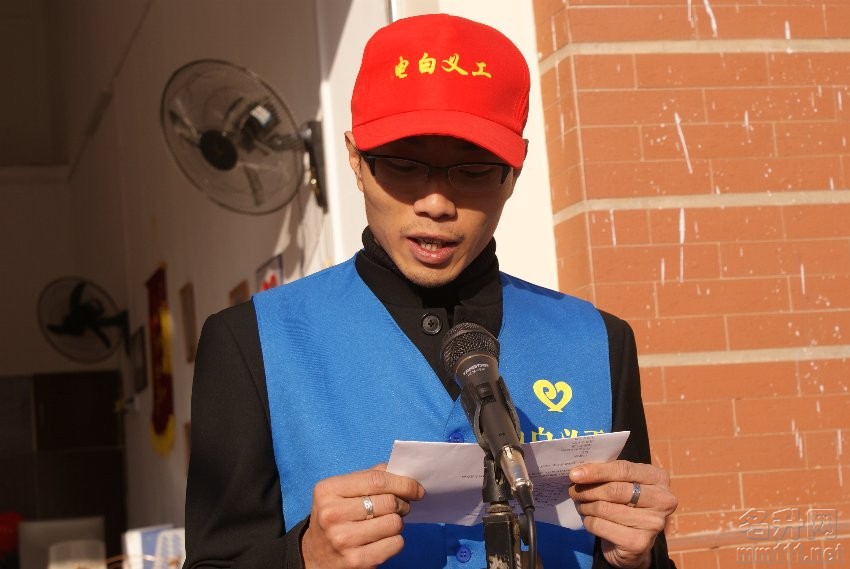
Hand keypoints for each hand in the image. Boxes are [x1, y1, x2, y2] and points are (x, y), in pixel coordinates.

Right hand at [301, 464, 424, 568]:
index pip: (376, 480)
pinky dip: (395, 540)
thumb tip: (402, 472)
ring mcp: (343, 540)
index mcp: (328, 491)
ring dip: (397, 522)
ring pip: (394, 523)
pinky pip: (395, 544)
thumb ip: (368, 477)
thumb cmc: (335, 516)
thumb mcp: (341, 491)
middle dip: (402, 503)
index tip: (416, 488)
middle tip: (400, 506)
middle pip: (388, 502)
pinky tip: (382, 539)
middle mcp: (332, 515)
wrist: (315, 555)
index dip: (403, 483)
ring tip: (387, 523)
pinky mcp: (357, 561)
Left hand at [569, 460, 676, 568]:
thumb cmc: (626, 505)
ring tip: (582, 505)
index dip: (596, 471)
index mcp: (658, 478)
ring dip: (586, 506)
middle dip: (588, 490)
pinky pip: (601, 526)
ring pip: (604, 508)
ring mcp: (653, 523)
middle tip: (573, 491)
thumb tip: (578, 471)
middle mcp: (662, 500)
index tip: (574, 473)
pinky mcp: (639, 543)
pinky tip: (590, 520)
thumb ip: (608, 473)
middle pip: (614, 489)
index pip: (623, 469)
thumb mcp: (624, 483)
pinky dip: (589, 522)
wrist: (634, 543)